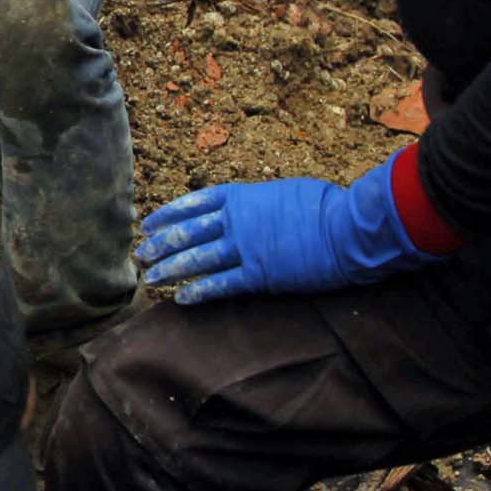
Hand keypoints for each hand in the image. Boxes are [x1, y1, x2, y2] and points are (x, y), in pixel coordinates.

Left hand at [136, 155, 435, 304]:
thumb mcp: (285, 193)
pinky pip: (221, 285)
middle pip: (187, 232)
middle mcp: (236, 220)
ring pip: (196, 259)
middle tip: (141, 253)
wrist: (350, 229)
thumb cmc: (327, 207)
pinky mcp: (259, 275)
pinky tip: (182, 298)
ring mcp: (245, 248)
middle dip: (161, 244)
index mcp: (242, 196)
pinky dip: (199, 292)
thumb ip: (260, 203)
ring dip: (170, 269)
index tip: (149, 222)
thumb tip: (250, 209)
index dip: (168, 214)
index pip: (194, 204)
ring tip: (150, 279)